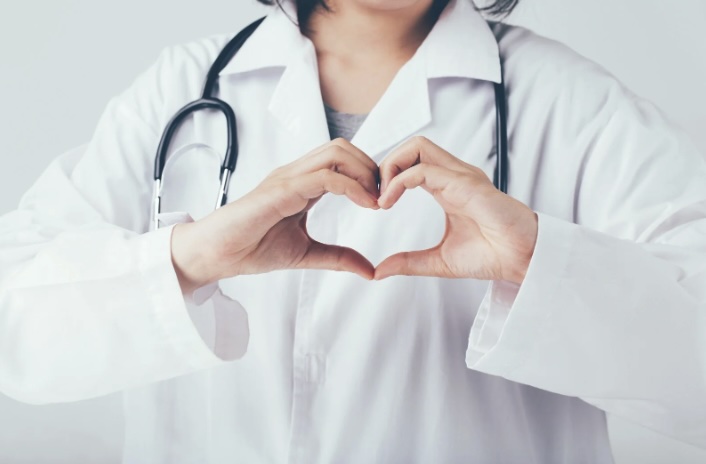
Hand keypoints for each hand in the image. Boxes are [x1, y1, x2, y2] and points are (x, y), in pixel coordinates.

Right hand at [171, 138, 379, 293]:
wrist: (217, 254)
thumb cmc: (251, 248)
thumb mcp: (307, 254)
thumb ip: (338, 258)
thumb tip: (370, 270)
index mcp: (301, 184)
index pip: (342, 161)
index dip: (367, 176)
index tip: (382, 202)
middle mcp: (296, 174)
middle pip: (342, 147)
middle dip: (370, 167)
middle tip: (383, 197)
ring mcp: (288, 178)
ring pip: (336, 153)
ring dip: (364, 172)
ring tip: (376, 200)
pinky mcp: (281, 189)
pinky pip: (324, 176)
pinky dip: (351, 186)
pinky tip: (365, 205)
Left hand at [375, 136, 537, 283]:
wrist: (524, 261)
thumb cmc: (493, 256)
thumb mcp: (439, 261)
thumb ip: (409, 262)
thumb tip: (379, 271)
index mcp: (448, 187)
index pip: (412, 162)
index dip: (388, 176)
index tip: (377, 205)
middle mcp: (454, 176)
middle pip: (413, 145)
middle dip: (386, 164)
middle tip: (375, 196)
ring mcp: (461, 177)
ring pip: (417, 147)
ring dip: (391, 167)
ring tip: (381, 198)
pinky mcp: (466, 185)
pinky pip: (424, 170)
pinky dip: (400, 181)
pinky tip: (388, 202)